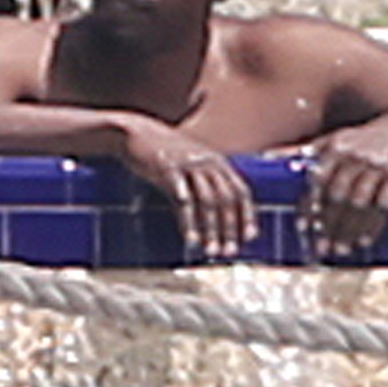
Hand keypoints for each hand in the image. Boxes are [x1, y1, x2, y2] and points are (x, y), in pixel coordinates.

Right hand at [123, 121, 256, 257]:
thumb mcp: (191, 164)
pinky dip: (188, 220)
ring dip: (211, 229)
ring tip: (210, 251)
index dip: (247, 214)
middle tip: (229, 252)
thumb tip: (218, 215)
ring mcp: (188, 164)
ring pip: (206, 201)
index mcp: (217, 162)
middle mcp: (207, 162)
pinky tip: (189, 238)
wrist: (137, 134)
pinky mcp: (168, 169)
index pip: (240, 191)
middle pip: (226, 199)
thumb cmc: (165, 155)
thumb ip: (206, 182)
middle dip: (230, 228)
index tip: (250, 238)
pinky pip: (182, 198)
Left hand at [301, 119, 387, 256]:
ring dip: (349, 230)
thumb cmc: (365, 138)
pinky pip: (383, 204)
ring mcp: (377, 165)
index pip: (318, 181)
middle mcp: (355, 156)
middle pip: (337, 196)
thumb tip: (268, 156)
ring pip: (359, 203)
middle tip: (322, 248)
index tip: (304, 228)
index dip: (310, 206)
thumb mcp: (337, 137)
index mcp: (336, 147)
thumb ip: (307, 149)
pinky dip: (373, 225)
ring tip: (341, 250)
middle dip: (328, 225)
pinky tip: (364, 241)